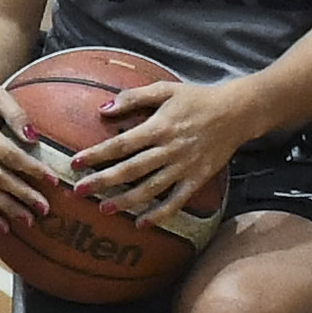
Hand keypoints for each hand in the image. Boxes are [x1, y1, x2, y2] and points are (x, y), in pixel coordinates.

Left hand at [70, 79, 239, 222]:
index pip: (121, 144)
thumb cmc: (196, 98)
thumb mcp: (165, 89)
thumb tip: (103, 109)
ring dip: (127, 200)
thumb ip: (133, 97)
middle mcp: (169, 149)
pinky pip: (177, 200)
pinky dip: (160, 214)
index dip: (97, 154)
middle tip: (79, 191)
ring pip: (151, 188)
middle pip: (131, 169)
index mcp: (158, 127)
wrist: (236, 112)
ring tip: (104, 209)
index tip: (75, 162)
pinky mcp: (198, 179)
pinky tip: (142, 223)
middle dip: (103, 181)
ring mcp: (184, 167)